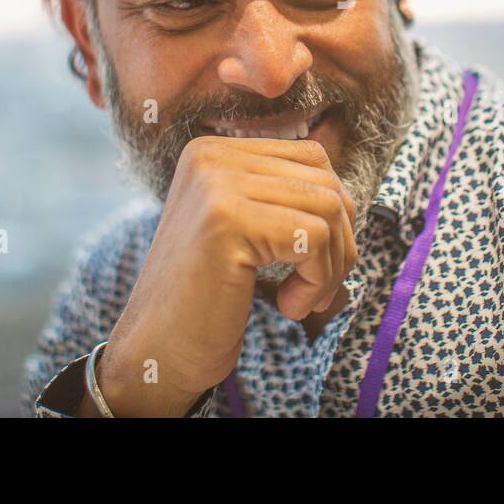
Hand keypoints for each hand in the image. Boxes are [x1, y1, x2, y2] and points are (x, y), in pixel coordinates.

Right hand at [89, 136, 356, 416]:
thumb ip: (282, 197)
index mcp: (214, 152)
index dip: (333, 214)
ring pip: (328, 207)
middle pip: (326, 181)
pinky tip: (288, 307)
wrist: (158, 350)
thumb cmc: (207, 298)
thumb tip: (346, 193)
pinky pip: (314, 237)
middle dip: (339, 243)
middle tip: (316, 290)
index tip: (314, 263)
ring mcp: (216, 183)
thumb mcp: (244, 229)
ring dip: (330, 267)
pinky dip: (316, 281)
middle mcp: (211, 156)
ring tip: (300, 301)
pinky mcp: (226, 220)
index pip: (312, 158)